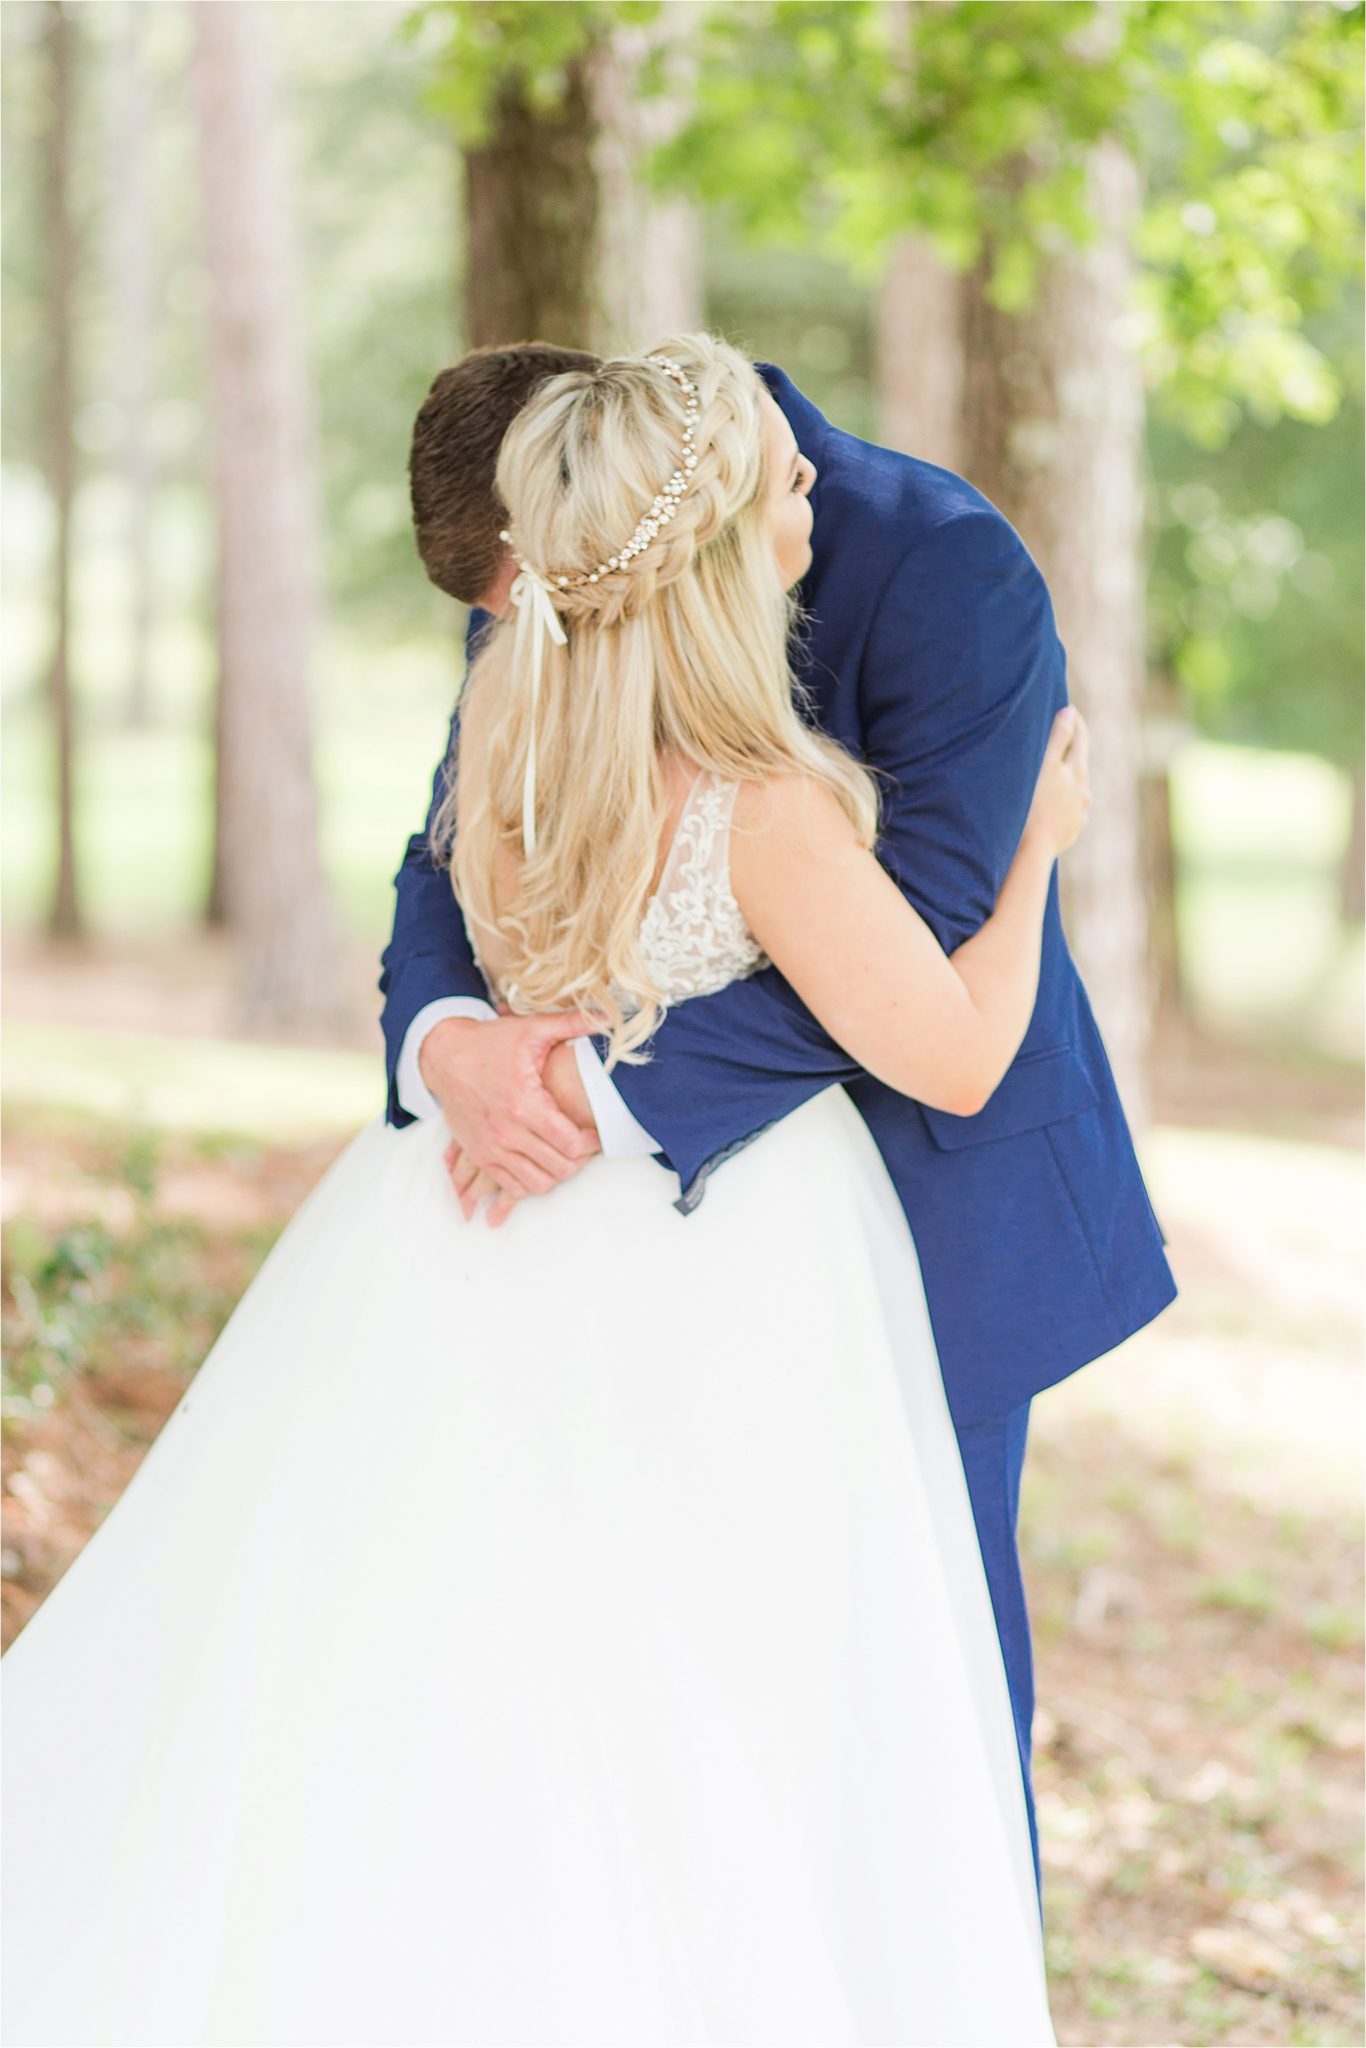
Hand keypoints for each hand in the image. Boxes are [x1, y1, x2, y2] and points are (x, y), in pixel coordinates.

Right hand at [419, 1013, 602, 1219]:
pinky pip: (513, 1186)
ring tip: (566, 1155)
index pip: (571, 1143)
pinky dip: (532, 1182)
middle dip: (580, 1160)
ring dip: (558, 1173)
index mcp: (524, 1103)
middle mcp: (507, 1131)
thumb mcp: (531, 1028)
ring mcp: (491, 1148)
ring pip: (538, 1183)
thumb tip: (606, 1016)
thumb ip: (571, 1023)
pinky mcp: (480, 1155)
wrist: (444, 1056)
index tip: (597, 1133)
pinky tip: (542, 1163)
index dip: (592, 1142)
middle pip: (559, 1168)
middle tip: (586, 1145)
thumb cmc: (491, 1042)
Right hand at [1025, 705, 1091, 857]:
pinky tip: (1048, 806)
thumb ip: (1059, 738)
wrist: (1032, 850)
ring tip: (1051, 776)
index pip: (1081, 740)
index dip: (1075, 723)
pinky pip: (1067, 811)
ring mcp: (1079, 814)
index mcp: (1078, 772)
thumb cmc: (1034, 804)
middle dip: (1070, 752)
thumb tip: (1070, 712)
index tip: (1069, 710)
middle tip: (1060, 739)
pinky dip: (1059, 803)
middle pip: (1078, 765)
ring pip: (1074, 790)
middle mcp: (1084, 793)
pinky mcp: (1070, 831)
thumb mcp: (1046, 766)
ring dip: (1065, 780)